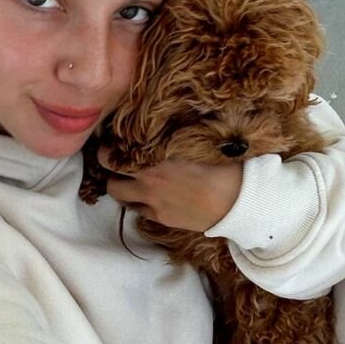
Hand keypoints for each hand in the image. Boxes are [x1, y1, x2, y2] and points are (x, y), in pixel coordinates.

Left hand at [98, 145, 243, 231]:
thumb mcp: (195, 142)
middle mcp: (146, 181)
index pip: (111, 154)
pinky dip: (140, 203)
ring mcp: (152, 202)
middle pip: (109, 179)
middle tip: (116, 163)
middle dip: (109, 172)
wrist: (237, 202)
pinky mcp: (161, 218)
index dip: (108, 150)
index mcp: (153, 157)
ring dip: (121, 187)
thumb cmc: (222, 166)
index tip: (111, 145)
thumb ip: (171, 137)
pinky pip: (139, 211)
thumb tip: (161, 125)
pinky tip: (152, 196)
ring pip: (120, 197)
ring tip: (131, 180)